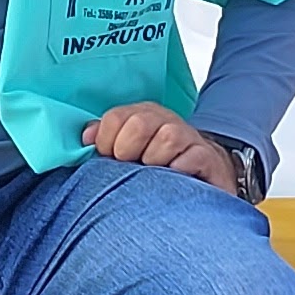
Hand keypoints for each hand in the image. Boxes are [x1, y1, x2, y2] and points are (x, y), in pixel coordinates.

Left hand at [78, 102, 240, 191]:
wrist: (206, 173)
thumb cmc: (161, 164)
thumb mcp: (130, 150)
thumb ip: (105, 139)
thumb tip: (86, 136)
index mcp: (144, 116)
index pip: (116, 117)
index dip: (106, 140)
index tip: (109, 157)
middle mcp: (167, 122)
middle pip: (140, 123)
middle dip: (128, 149)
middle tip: (131, 165)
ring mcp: (189, 139)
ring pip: (168, 137)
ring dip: (155, 161)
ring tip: (155, 174)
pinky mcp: (208, 159)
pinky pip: (194, 157)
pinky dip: (181, 168)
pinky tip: (176, 179)